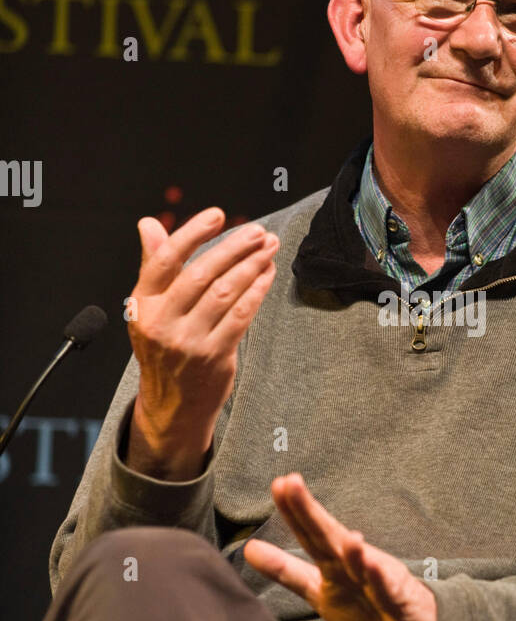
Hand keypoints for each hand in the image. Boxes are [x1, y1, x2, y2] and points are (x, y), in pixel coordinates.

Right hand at [126, 208, 279, 476]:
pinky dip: (257, 291)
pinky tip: (268, 275)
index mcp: (142, 304)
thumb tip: (148, 223)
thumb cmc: (165, 348)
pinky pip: (241, 316)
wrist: (172, 405)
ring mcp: (188, 341)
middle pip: (200, 273)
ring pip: (224, 293)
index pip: (165, 260)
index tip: (217, 215)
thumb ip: (155, 265)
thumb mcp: (150, 308)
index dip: (192, 233)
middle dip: (233, 247)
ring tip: (269, 248)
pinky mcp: (214, 356)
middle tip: (257, 231)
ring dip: (251, 266)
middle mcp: (162, 322)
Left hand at [243, 474, 437, 620]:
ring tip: (336, 529)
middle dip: (310, 512)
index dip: (293, 512)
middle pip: (329, 537)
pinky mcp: (399, 601)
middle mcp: (355, 564)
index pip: (310, 534)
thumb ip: (286, 571)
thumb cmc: (366, 604)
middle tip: (290, 482)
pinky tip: (371, 563)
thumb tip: (248, 549)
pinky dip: (380, 578)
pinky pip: (388, 590)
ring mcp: (378, 580)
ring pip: (361, 562)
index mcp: (335, 562)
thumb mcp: (319, 590)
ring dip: (349, 546)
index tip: (276, 484)